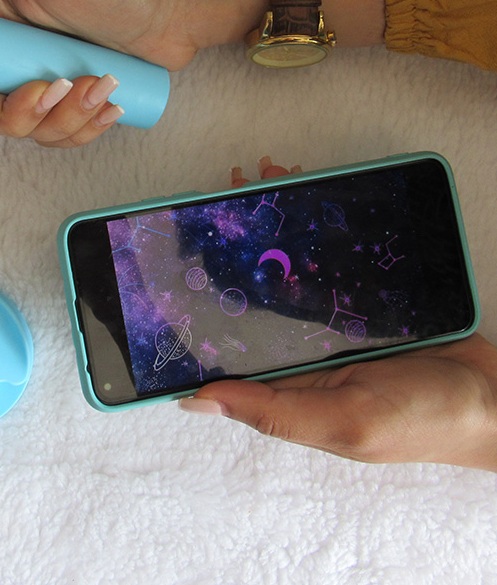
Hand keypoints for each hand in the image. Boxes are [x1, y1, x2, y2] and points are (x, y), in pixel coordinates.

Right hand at [0, 0, 268, 145]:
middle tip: (56, 85)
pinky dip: (81, 127)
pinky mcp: (61, 101)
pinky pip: (52, 136)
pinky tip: (107, 102)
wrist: (177, 9)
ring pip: (18, 128)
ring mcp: (30, 77)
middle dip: (18, 110)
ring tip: (97, 83)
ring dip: (60, 118)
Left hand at [179, 158, 496, 471]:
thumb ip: (274, 411)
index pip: (225, 336)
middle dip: (235, 243)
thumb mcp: (344, 423)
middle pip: (254, 287)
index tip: (181, 249)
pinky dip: (316, 227)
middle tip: (220, 197)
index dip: (199, 295)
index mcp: (284, 378)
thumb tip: (194, 402)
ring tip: (260, 179)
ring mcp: (331, 319)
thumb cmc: (422, 421)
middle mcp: (300, 346)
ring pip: (289, 264)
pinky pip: (330, 257)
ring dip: (273, 224)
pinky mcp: (362, 298)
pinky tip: (305, 194)